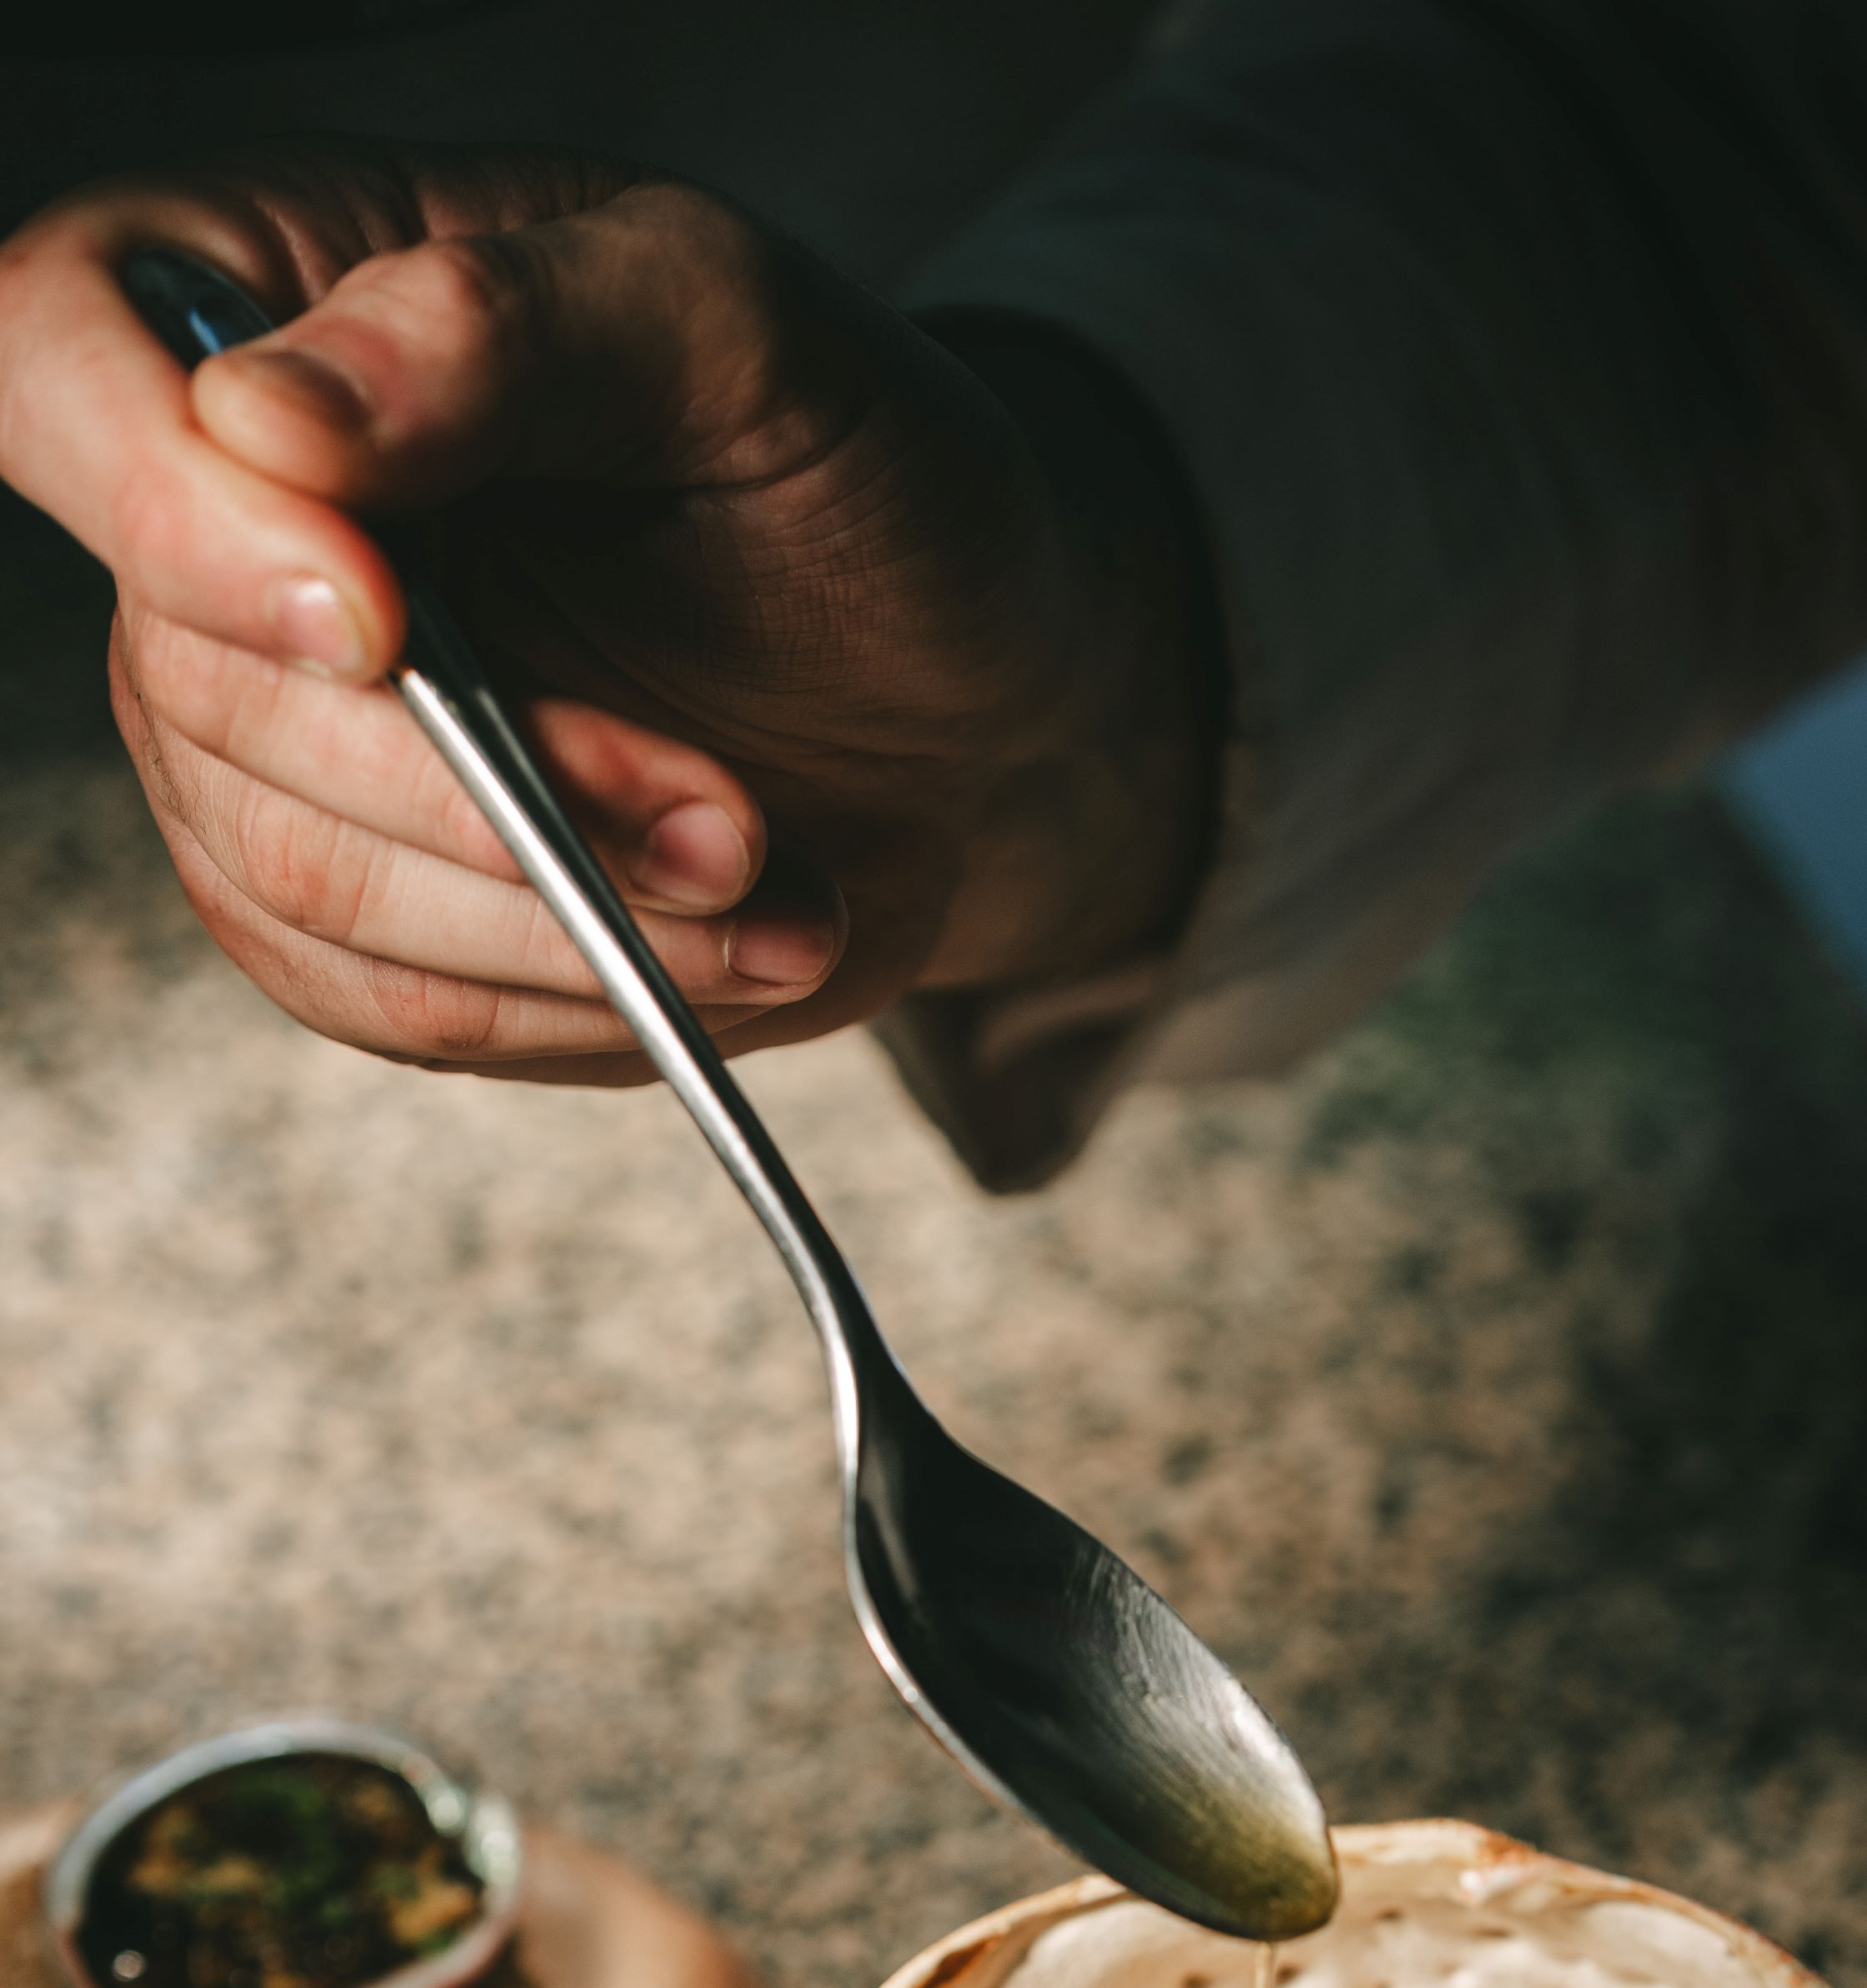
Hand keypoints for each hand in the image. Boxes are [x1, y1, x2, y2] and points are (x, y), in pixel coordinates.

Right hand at [0, 148, 1219, 1090]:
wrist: (962, 682)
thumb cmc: (849, 469)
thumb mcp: (735, 328)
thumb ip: (509, 329)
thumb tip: (271, 419)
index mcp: (262, 288)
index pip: (55, 361)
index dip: (173, 516)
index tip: (388, 625)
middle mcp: (219, 517)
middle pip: (212, 689)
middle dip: (498, 789)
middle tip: (729, 809)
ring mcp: (265, 727)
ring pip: (303, 884)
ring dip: (562, 921)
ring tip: (767, 878)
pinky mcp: (358, 906)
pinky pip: (392, 1006)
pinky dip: (577, 1004)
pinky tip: (726, 945)